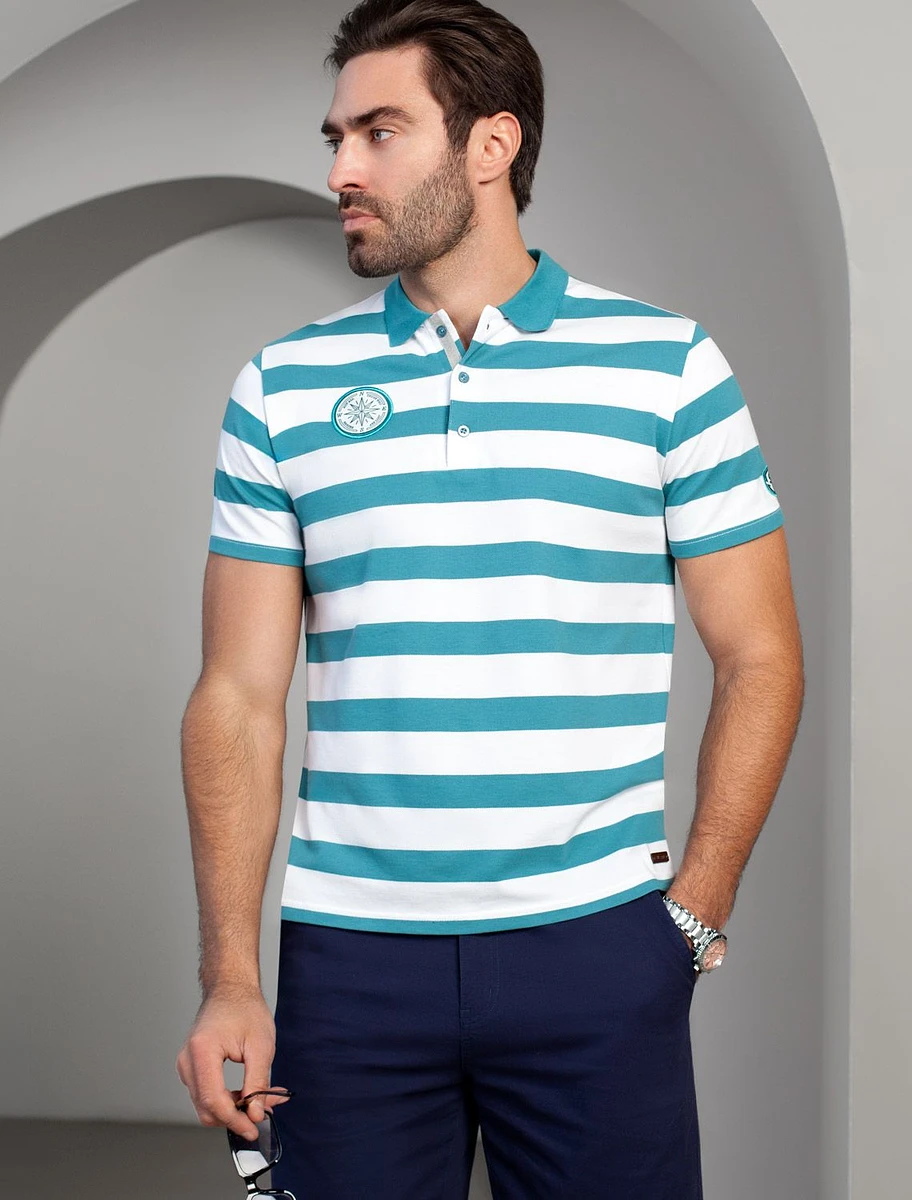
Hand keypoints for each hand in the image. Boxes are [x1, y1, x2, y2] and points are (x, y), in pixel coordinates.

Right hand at [175, 983, 291, 1140]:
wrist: (231, 988)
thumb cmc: (245, 1008)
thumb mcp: (260, 1046)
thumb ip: (258, 1083)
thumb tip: (255, 1115)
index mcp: (202, 1052)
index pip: (213, 1101)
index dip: (235, 1120)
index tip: (253, 1128)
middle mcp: (187, 1062)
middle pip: (207, 1108)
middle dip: (237, 1116)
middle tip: (265, 1110)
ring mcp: (186, 1065)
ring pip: (207, 1105)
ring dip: (235, 1108)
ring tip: (264, 1098)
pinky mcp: (191, 1068)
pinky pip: (207, 1093)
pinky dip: (228, 1099)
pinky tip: (249, 1092)